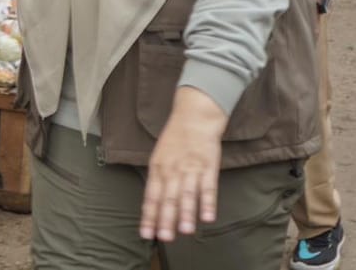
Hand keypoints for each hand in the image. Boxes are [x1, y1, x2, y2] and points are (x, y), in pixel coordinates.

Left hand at [140, 86, 227, 241]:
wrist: (194, 116)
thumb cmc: (175, 139)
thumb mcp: (159, 157)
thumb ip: (158, 180)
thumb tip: (153, 204)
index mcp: (157, 168)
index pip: (151, 196)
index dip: (149, 216)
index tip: (146, 234)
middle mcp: (172, 170)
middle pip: (168, 198)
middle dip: (165, 219)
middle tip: (164, 238)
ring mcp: (191, 168)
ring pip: (187, 194)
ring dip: (186, 214)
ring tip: (184, 231)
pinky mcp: (209, 166)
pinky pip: (208, 187)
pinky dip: (208, 202)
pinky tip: (208, 217)